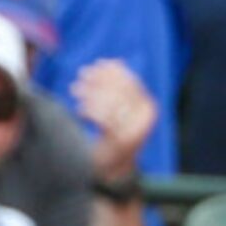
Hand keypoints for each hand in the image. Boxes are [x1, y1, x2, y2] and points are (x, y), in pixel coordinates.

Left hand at [72, 59, 156, 174]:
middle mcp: (146, 119)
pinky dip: (89, 112)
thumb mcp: (120, 107)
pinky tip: (80, 110)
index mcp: (149, 108)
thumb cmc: (115, 131)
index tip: (97, 64)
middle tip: (82, 75)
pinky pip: (103, 120)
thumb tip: (114, 61)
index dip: (114, 72)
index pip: (131, 82)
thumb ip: (118, 86)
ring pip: (109, 103)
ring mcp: (136, 130)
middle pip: (120, 91)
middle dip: (99, 80)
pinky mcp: (121, 141)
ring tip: (76, 90)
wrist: (115, 164)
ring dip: (90, 94)